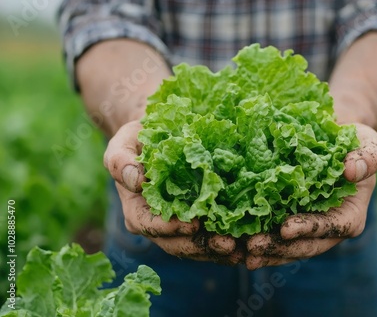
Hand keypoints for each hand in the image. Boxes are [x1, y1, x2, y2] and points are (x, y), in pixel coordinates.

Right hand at [103, 120, 243, 264]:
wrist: (158, 138)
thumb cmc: (137, 140)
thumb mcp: (123, 143)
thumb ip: (121, 161)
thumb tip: (136, 180)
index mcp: (136, 211)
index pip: (150, 225)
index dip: (170, 228)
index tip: (193, 224)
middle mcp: (156, 225)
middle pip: (176, 243)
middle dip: (202, 246)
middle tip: (228, 245)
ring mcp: (177, 226)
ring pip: (195, 245)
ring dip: (217, 250)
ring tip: (240, 249)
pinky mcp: (197, 221)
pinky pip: (209, 237)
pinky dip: (224, 241)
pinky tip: (244, 241)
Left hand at [245, 123, 376, 269]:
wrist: (330, 137)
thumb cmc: (353, 142)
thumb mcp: (369, 144)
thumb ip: (369, 157)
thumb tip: (352, 171)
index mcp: (349, 216)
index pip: (331, 227)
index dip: (309, 230)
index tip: (285, 229)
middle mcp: (326, 229)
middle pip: (304, 245)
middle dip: (278, 248)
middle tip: (253, 247)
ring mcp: (304, 227)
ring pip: (284, 246)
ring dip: (262, 250)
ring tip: (238, 251)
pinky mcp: (284, 219)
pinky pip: (269, 233)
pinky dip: (252, 239)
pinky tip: (233, 242)